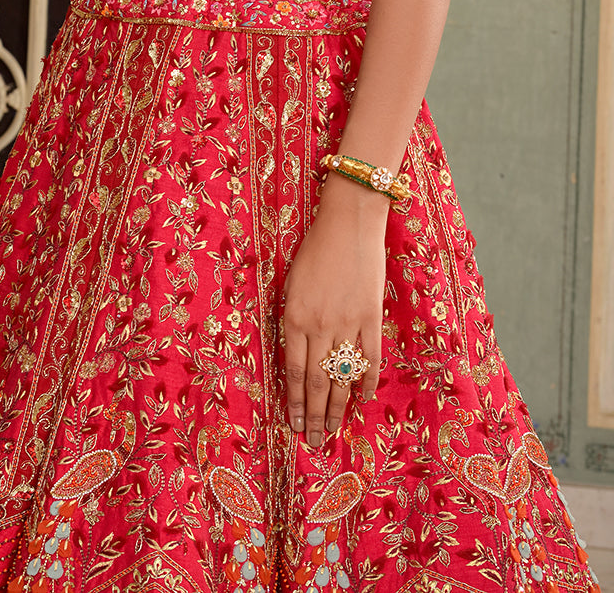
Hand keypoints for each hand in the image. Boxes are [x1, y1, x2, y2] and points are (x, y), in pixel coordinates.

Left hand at [281, 178, 385, 446]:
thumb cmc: (314, 249)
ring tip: (333, 430)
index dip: (294, 402)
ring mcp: (348, 323)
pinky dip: (366, 382)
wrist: (348, 222)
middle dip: (314, 415)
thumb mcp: (291, 284)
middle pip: (318, 382)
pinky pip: (370, 359)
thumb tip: (294, 354)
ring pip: (342, 376)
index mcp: (295, 317)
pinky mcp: (372, 318)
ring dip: (338, 407)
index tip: (293, 424)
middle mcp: (320, 325)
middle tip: (314, 441)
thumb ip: (293, 320)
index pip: (295, 372)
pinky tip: (362, 401)